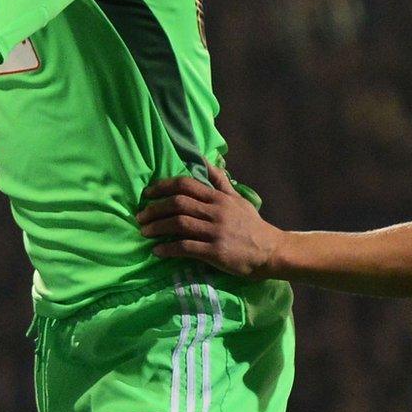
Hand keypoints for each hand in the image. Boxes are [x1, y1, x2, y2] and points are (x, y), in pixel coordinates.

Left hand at [137, 166, 282, 276]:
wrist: (271, 251)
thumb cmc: (251, 225)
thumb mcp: (238, 199)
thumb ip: (219, 181)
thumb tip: (206, 160)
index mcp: (219, 198)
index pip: (186, 184)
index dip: (163, 187)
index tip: (147, 193)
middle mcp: (216, 211)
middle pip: (178, 203)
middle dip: (154, 208)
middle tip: (140, 216)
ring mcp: (216, 231)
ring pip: (179, 224)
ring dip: (157, 227)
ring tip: (144, 232)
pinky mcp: (216, 252)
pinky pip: (186, 248)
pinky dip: (168, 249)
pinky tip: (157, 251)